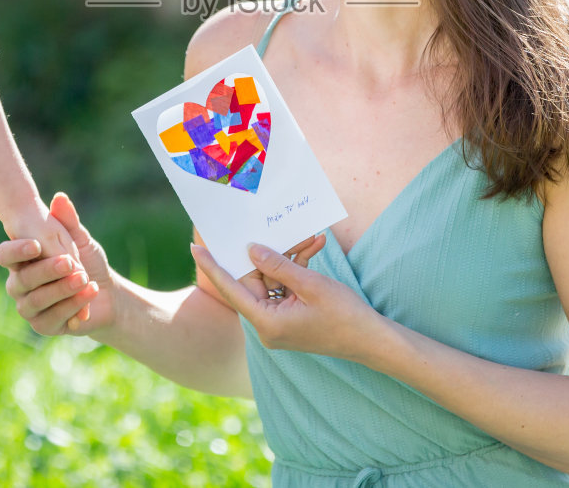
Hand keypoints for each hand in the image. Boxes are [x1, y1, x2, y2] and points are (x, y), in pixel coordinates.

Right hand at [0, 192, 109, 336]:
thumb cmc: (87, 263)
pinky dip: (73, 306)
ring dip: (62, 289)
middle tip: (70, 262)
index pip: (4, 255)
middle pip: (21, 280)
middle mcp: (18, 286)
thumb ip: (68, 222)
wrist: (107, 295)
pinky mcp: (43, 326)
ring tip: (84, 278)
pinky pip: (52, 319)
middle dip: (47, 271)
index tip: (37, 244)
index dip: (16, 250)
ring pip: (36, 301)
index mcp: (21, 262)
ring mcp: (29, 308)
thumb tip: (60, 197)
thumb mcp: (80, 241)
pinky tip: (89, 294)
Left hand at [191, 240, 379, 362]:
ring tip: (309, 240)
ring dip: (288, 260)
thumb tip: (251, 250)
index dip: (212, 266)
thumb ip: (278, 265)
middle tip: (268, 227)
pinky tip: (313, 249)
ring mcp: (278, 324)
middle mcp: (267, 326)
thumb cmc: (345, 315)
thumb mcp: (311, 284)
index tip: (195, 247)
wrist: (372, 341)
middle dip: (266, 254)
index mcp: (267, 322)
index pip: (231, 289)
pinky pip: (284, 289)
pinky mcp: (289, 319)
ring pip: (272, 282)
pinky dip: (296, 271)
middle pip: (254, 282)